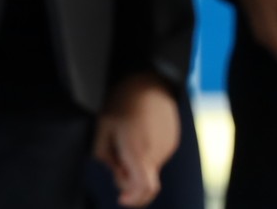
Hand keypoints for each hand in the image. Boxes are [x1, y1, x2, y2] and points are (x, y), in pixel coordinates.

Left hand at [92, 74, 179, 206]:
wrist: (151, 79)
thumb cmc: (124, 100)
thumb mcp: (103, 125)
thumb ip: (103, 155)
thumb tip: (113, 172)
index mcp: (138, 150)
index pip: (144, 188)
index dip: (134, 199)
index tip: (122, 199)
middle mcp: (156, 152)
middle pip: (146, 183)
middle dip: (130, 182)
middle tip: (117, 164)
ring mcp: (167, 147)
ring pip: (151, 169)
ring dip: (137, 166)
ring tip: (127, 141)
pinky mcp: (172, 140)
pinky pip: (157, 156)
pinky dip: (146, 155)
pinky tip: (138, 135)